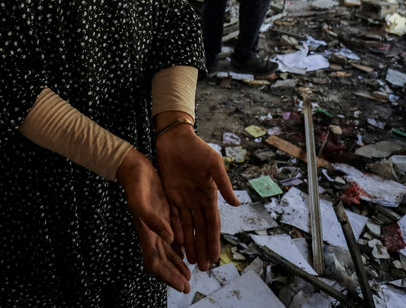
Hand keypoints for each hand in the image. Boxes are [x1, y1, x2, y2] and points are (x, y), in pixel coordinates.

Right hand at [117, 150, 190, 292]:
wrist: (132, 167)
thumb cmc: (135, 183)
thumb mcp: (141, 201)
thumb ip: (154, 221)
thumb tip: (171, 240)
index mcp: (146, 232)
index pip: (155, 262)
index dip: (167, 276)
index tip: (181, 284)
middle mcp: (151, 232)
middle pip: (162, 261)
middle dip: (174, 275)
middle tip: (188, 286)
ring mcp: (156, 225)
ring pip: (167, 251)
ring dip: (176, 265)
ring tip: (188, 275)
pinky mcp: (162, 215)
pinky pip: (171, 238)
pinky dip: (178, 249)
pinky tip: (185, 253)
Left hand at [155, 125, 238, 269]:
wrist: (174, 138)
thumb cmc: (197, 148)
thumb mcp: (214, 164)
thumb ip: (223, 184)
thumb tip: (235, 204)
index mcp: (209, 195)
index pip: (212, 223)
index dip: (213, 240)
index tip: (216, 257)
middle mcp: (197, 200)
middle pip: (200, 230)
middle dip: (202, 248)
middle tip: (204, 268)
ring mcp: (183, 199)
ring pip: (187, 227)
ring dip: (190, 244)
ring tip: (191, 261)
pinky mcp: (170, 195)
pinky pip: (172, 217)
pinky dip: (174, 231)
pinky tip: (176, 245)